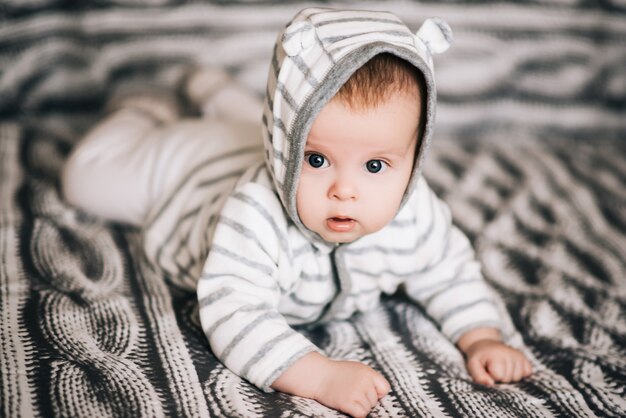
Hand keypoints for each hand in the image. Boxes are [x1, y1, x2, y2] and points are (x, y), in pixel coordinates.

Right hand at [271, 352, 389, 417]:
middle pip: (375, 401)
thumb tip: (382, 395)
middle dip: (365, 400)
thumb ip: (370, 379)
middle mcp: (364, 382)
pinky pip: (361, 415)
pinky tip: (348, 407)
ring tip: (348, 397)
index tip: (367, 392)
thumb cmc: (338, 373)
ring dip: (359, 407)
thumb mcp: (357, 369)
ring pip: (368, 409)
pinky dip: (356, 414)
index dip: (377, 392)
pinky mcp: (347, 402)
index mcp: (368, 372)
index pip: (385, 388)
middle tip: (352, 393)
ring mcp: (356, 392)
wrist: (318, 375)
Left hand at [457, 328, 531, 385]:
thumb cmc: (478, 358)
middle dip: (500, 377)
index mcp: (496, 355)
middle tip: (494, 368)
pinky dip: (520, 373)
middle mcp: (510, 353)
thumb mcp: (473, 365)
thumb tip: (490, 384)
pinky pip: (527, 372)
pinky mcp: (524, 357)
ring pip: (518, 378)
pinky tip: (510, 367)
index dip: (492, 376)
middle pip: (508, 379)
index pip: (500, 377)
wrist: (484, 345)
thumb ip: (478, 376)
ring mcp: (518, 355)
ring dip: (509, 376)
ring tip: (501, 367)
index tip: (487, 369)